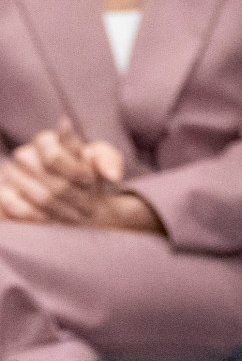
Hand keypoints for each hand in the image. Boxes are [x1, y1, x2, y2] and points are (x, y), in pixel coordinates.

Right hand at [0, 122, 115, 223]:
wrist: (73, 195)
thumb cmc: (88, 174)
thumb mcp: (104, 161)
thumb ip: (109, 161)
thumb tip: (112, 175)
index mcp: (47, 140)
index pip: (55, 157)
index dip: (77, 173)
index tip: (90, 183)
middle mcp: (25, 154)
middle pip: (52, 181)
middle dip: (77, 197)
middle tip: (91, 209)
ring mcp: (11, 174)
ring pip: (40, 197)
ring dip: (64, 210)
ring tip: (79, 216)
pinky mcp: (3, 193)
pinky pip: (15, 206)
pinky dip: (38, 216)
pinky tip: (51, 220)